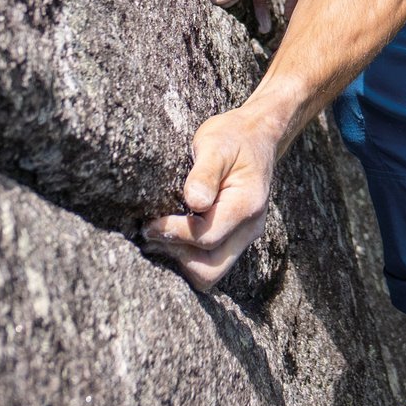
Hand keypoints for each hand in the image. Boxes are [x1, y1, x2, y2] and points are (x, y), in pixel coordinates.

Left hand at [142, 109, 277, 291]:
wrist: (257, 135)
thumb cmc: (234, 137)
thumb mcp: (216, 145)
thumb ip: (205, 174)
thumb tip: (194, 202)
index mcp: (246, 205)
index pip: (206, 237)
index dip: (174, 233)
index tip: (149, 223)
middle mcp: (250, 227)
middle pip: (211, 269)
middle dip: (177, 257)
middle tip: (150, 234)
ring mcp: (245, 235)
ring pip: (211, 270)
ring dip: (182, 260)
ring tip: (156, 236)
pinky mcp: (235, 236)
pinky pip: (211, 260)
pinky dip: (189, 254)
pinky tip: (170, 233)